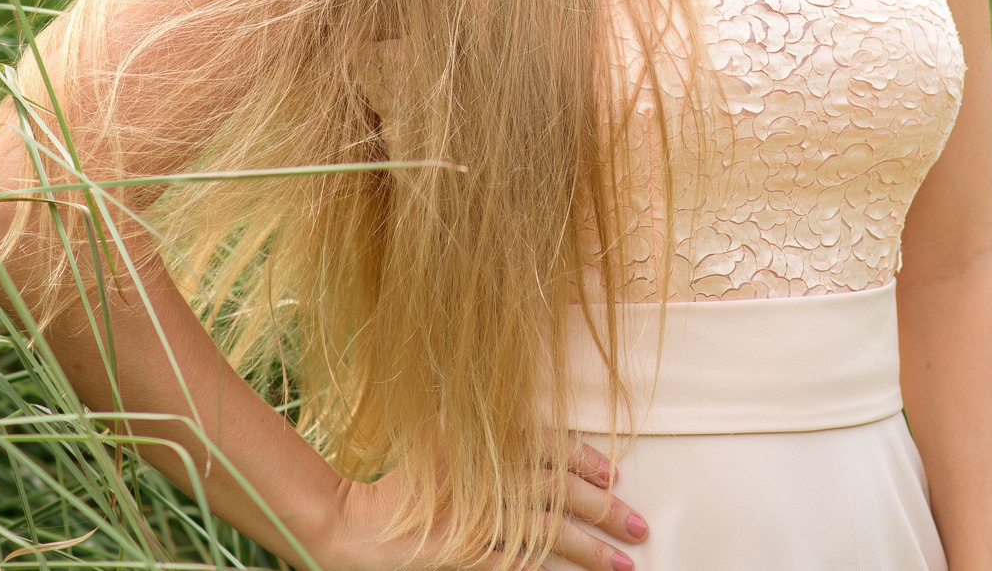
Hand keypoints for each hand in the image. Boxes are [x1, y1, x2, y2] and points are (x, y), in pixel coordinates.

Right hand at [313, 443, 649, 570]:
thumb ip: (482, 436)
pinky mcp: (468, 554)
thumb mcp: (441, 441)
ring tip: (623, 564)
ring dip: (590, 551)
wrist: (352, 523)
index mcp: (484, 444)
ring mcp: (480, 518)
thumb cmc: (397, 483)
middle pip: (561, 491)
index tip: (615, 475)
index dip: (588, 461)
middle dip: (606, 509)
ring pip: (550, 532)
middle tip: (639, 525)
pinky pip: (519, 565)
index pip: (550, 447)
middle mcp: (488, 477)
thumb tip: (523, 432)